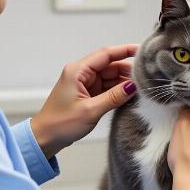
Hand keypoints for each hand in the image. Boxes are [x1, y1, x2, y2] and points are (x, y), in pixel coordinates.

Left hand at [30, 44, 138, 158]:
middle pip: (109, 65)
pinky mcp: (86, 94)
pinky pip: (106, 88)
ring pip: (109, 77)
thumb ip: (113, 97)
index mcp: (77, 71)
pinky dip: (116, 91)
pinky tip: (128, 96)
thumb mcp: (90, 111)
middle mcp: (81, 74)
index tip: (141, 50)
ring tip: (139, 90)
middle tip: (145, 80)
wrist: (45, 138)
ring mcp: (84, 84)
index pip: (106, 54)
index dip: (125, 51)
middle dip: (127, 72)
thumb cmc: (60, 124)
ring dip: (123, 83)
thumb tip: (132, 86)